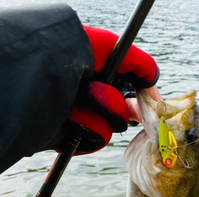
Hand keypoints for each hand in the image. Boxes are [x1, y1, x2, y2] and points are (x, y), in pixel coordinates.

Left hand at [43, 25, 161, 154]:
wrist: (33, 83)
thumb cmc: (65, 56)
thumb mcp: (105, 47)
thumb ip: (136, 60)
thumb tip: (154, 78)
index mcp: (95, 72)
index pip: (128, 83)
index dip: (144, 92)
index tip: (154, 101)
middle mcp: (89, 94)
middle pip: (123, 109)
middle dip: (126, 106)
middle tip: (140, 110)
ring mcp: (82, 116)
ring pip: (112, 123)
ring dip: (103, 111)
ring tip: (80, 100)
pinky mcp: (75, 135)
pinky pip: (98, 136)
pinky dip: (90, 126)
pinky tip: (73, 118)